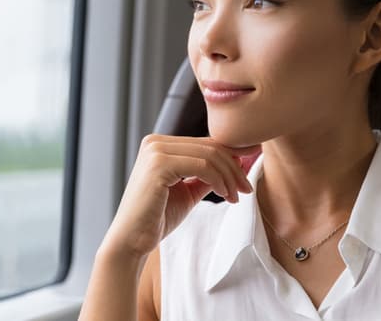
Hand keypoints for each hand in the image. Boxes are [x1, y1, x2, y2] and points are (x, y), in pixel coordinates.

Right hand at [100, 134, 259, 259]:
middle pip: (209, 146)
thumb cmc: (157, 217)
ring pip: (209, 155)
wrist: (132, 240)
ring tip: (235, 196)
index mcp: (158, 144)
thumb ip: (207, 175)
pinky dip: (219, 181)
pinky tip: (224, 196)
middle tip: (246, 189)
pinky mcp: (158, 164)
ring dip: (229, 177)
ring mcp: (155, 151)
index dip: (231, 155)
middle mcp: (155, 142)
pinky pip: (202, 166)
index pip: (204, 143)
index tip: (248, 170)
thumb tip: (236, 162)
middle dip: (234, 168)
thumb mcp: (188, 191)